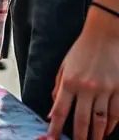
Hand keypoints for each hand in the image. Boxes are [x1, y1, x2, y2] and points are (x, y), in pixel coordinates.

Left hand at [47, 4, 118, 139]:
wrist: (105, 36)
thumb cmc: (82, 50)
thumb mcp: (64, 66)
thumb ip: (58, 88)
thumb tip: (52, 110)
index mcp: (70, 82)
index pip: (60, 110)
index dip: (56, 127)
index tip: (53, 138)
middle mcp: (86, 88)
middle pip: (82, 120)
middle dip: (79, 136)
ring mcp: (105, 90)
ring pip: (101, 121)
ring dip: (97, 134)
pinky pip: (115, 113)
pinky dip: (111, 125)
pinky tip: (107, 130)